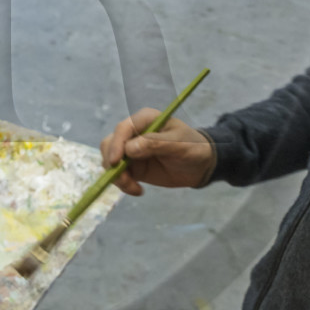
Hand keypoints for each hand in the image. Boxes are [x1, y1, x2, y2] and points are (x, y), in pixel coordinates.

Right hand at [101, 108, 215, 195]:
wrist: (199, 165)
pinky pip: (117, 174)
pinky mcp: (131, 165)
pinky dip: (123, 184)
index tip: (117, 162)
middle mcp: (134, 132)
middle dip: (112, 163)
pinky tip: (138, 190)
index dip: (116, 144)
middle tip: (125, 181)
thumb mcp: (179, 145)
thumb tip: (129, 149)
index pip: (123, 128)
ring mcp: (130, 149)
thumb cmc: (193, 148)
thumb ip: (156, 144)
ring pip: (110, 160)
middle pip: (110, 144)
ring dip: (117, 176)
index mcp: (145, 119)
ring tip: (134, 188)